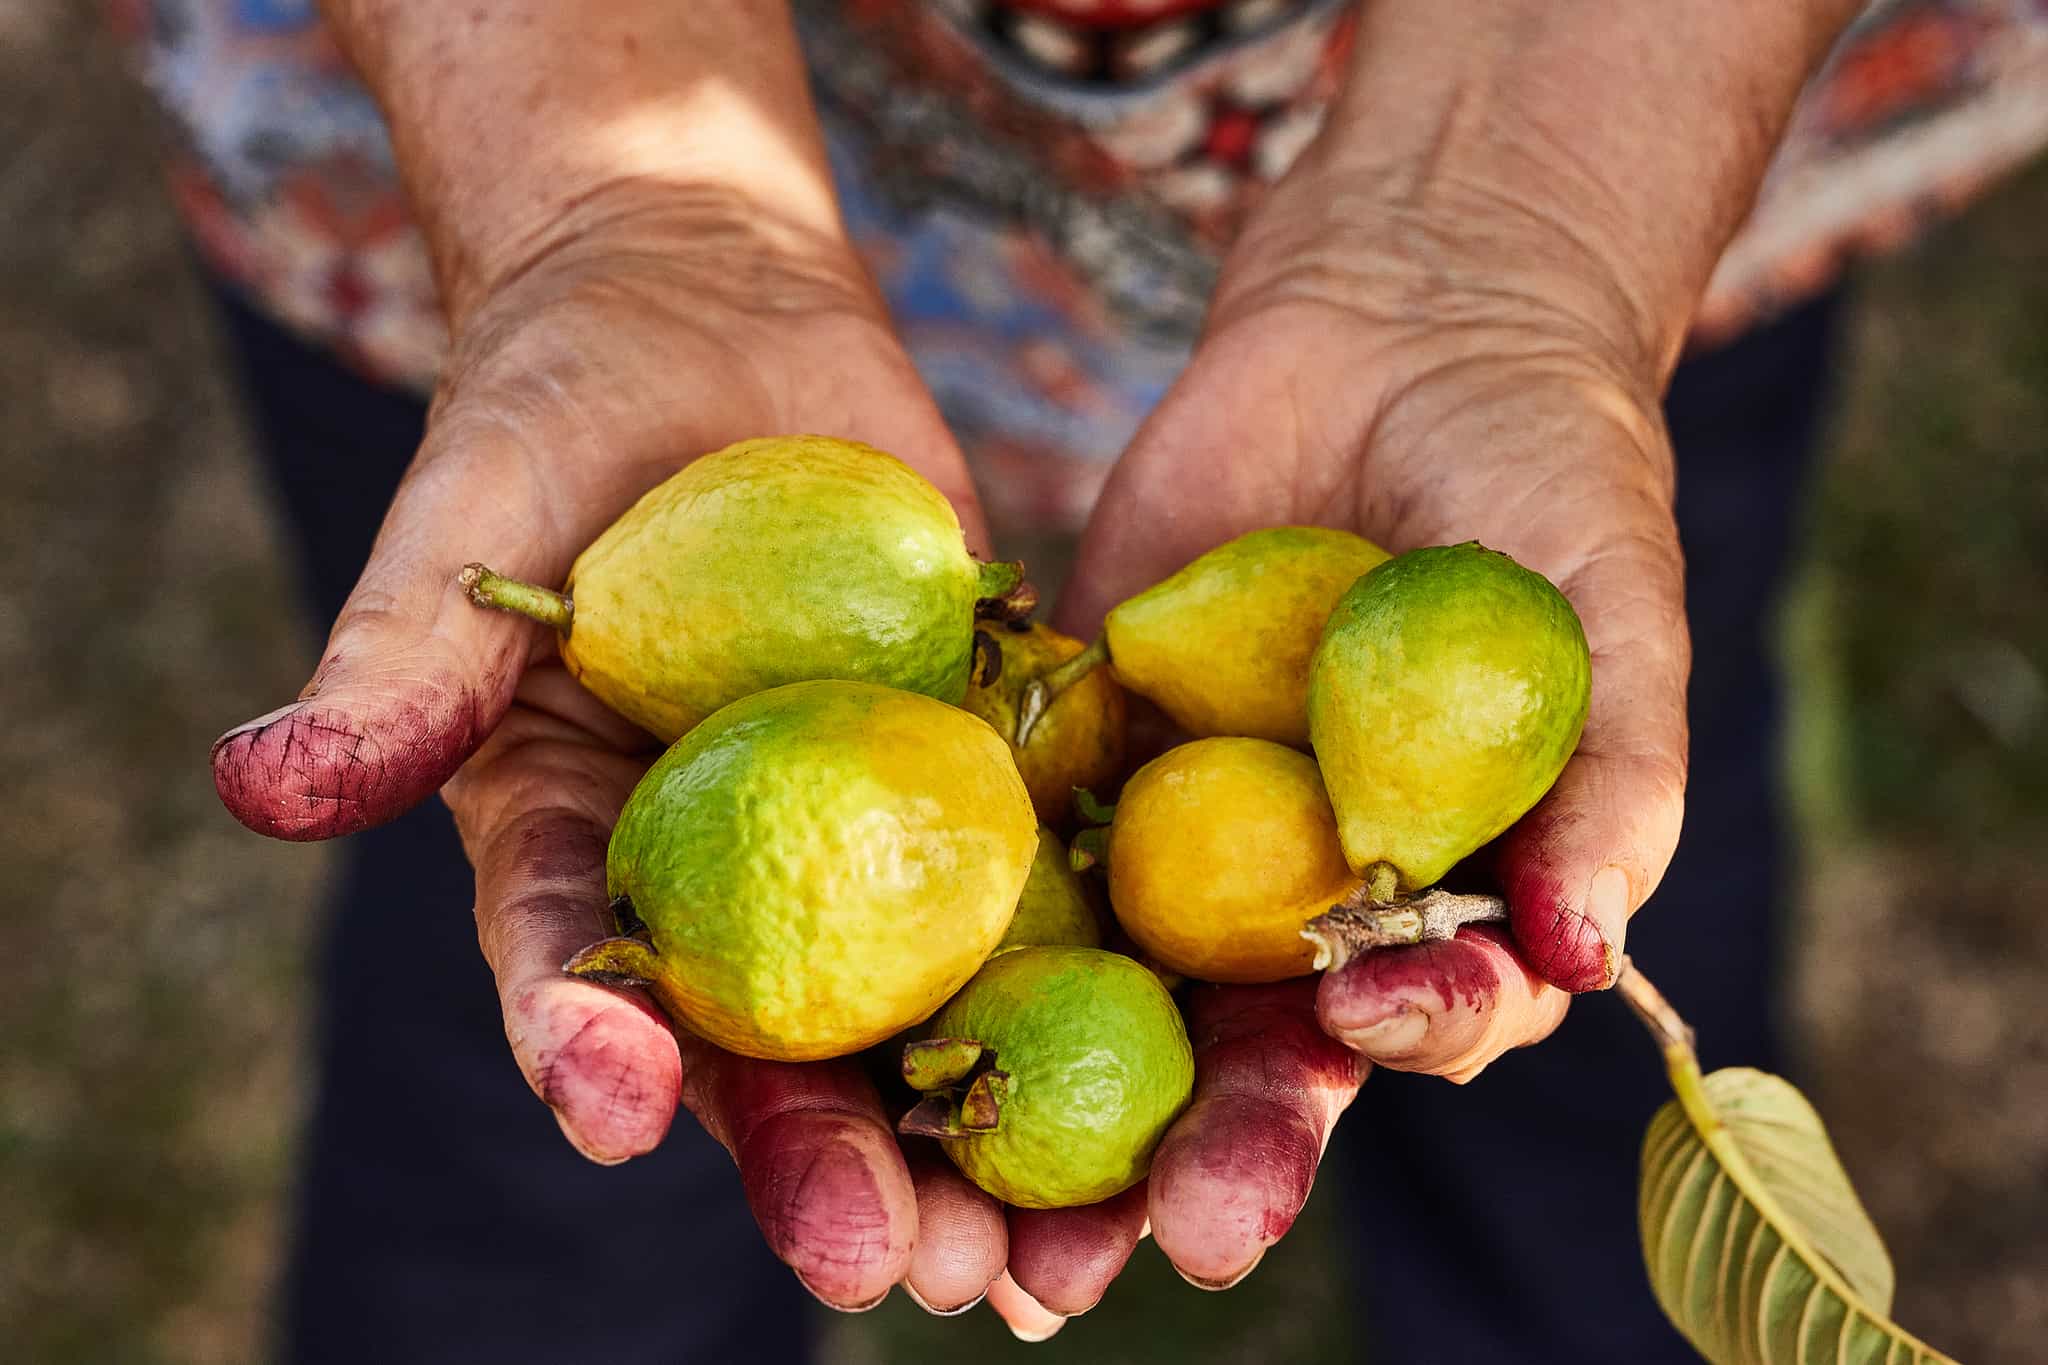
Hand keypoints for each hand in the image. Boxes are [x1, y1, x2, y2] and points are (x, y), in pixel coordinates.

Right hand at [209, 188, 1013, 1309]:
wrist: (713, 312)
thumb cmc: (556, 403)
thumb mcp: (468, 523)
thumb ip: (400, 661)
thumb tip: (257, 786)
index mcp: (576, 839)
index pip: (569, 964)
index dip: (586, 1045)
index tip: (617, 1110)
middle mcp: (722, 868)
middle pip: (769, 1049)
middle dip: (833, 1168)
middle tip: (918, 1279)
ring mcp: (858, 829)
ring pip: (920, 1009)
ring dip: (990, 1135)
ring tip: (1059, 1261)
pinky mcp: (975, 767)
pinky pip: (1043, 878)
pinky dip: (1106, 979)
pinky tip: (1191, 1072)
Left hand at [1024, 152, 1688, 1304]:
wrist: (1401, 326)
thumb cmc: (1542, 477)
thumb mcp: (1608, 615)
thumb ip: (1610, 781)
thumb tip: (1589, 954)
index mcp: (1436, 902)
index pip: (1405, 1027)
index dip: (1368, 1073)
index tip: (1324, 1081)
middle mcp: (1299, 895)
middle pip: (1241, 1053)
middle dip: (1190, 1155)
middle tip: (1126, 1258)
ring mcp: (1180, 828)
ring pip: (1112, 992)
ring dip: (1047, 1112)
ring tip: (976, 1223)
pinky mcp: (1076, 750)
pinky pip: (1014, 845)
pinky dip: (958, 931)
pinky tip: (890, 1014)